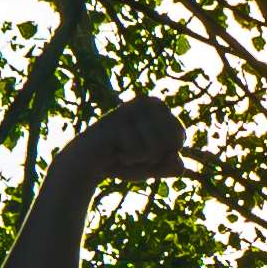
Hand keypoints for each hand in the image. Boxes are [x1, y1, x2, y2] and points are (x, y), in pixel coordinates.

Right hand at [56, 93, 187, 190]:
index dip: (164, 154)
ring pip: (156, 147)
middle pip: (171, 140)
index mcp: (159, 107)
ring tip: (123, 150)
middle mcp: (147, 101)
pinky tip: (114, 151)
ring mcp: (131, 108)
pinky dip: (127, 159)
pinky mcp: (117, 120)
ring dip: (139, 158)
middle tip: (133, 151)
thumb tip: (177, 162)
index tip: (145, 151)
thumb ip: (172, 165)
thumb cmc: (124, 161)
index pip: (179, 137)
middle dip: (153, 156)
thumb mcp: (155, 166)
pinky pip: (138, 151)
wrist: (88, 165)